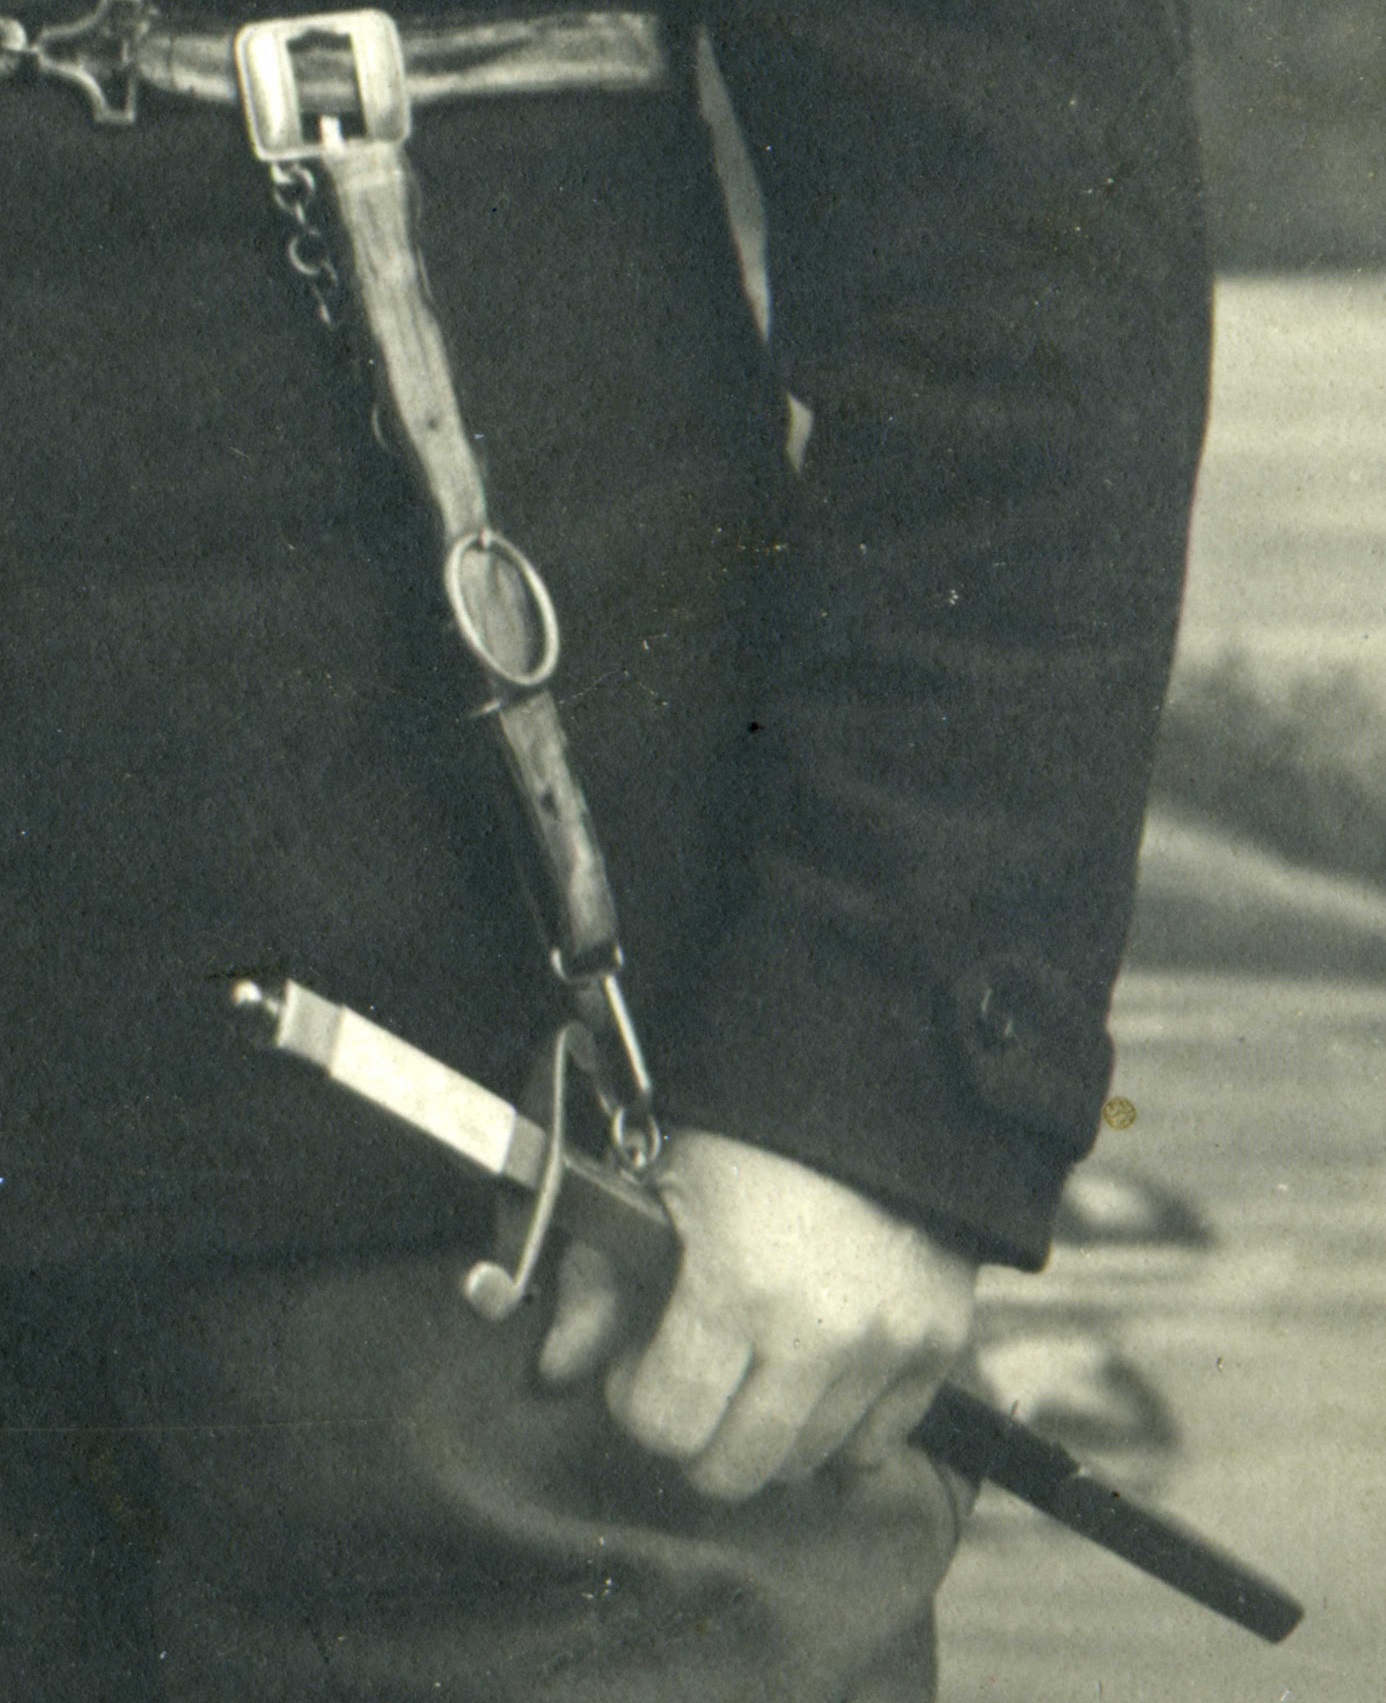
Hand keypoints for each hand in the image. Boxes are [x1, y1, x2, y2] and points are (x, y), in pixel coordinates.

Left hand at [538, 1129, 976, 1500]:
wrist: (867, 1079)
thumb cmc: (746, 1124)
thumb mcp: (653, 1180)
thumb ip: (598, 1279)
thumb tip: (558, 1368)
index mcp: (738, 1284)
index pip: (667, 1424)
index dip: (635, 1398)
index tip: (638, 1362)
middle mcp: (821, 1331)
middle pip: (737, 1468)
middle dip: (695, 1433)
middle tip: (692, 1375)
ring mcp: (889, 1342)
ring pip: (806, 1462)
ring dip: (766, 1429)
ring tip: (753, 1360)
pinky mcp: (941, 1342)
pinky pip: (880, 1443)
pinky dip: (841, 1425)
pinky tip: (815, 1372)